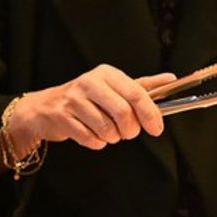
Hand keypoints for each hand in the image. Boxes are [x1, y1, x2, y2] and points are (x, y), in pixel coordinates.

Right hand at [4, 65, 175, 154]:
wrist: (45, 107)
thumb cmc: (86, 98)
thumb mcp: (113, 86)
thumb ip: (142, 85)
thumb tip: (171, 79)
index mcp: (106, 74)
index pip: (136, 93)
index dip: (150, 114)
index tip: (156, 128)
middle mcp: (89, 83)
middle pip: (123, 113)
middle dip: (130, 130)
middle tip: (128, 132)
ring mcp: (73, 100)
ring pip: (107, 129)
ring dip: (112, 137)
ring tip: (107, 131)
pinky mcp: (61, 117)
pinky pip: (90, 139)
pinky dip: (96, 142)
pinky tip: (92, 134)